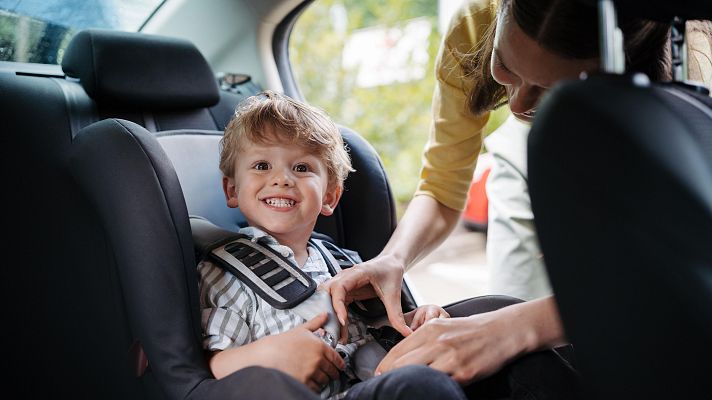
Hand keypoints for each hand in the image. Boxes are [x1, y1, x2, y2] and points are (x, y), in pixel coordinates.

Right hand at [229, 313, 344, 391]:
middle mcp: (317, 360)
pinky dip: (315, 387)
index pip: (336, 359)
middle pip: (332, 372)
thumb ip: (315, 323)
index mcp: (320, 346)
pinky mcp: (304, 383)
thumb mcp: (301, 330)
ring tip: (316, 377)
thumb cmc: (283, 342)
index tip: (339, 367)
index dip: (339, 364)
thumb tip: (326, 314)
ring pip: (324, 381)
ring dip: (322, 380)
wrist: (267, 355)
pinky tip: (309, 382)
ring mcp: (311, 372)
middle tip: (329, 374)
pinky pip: (316, 388)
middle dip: (331, 374)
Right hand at [320, 254, 411, 340]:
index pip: (339, 287)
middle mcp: (346, 276)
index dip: (337, 304)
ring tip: (337, 332)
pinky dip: (336, 315)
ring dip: (330, 314)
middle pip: (326, 292)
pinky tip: (342, 328)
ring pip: (327, 297)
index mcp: (357, 273)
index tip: (342, 319)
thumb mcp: (394, 294)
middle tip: (334, 328)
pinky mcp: (346, 290)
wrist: (390, 263)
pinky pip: (336, 303)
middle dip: (327, 310)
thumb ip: (396, 314)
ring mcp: (344, 283)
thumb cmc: (390, 270)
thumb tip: (405, 332)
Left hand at [375, 309, 531, 384]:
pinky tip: (425, 390)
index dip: (384, 366)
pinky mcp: (464, 373)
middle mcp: (437, 343)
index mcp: (430, 329)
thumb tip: (403, 355)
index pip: (398, 350)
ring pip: (417, 375)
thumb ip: (424, 337)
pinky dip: (430, 388)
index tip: (377, 375)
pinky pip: (440, 384)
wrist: (502, 330)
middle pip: (402, 364)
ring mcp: (450, 358)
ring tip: (401, 390)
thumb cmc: (472, 330)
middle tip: (383, 385)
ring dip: (406, 384)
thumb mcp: (444, 326)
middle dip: (389, 377)